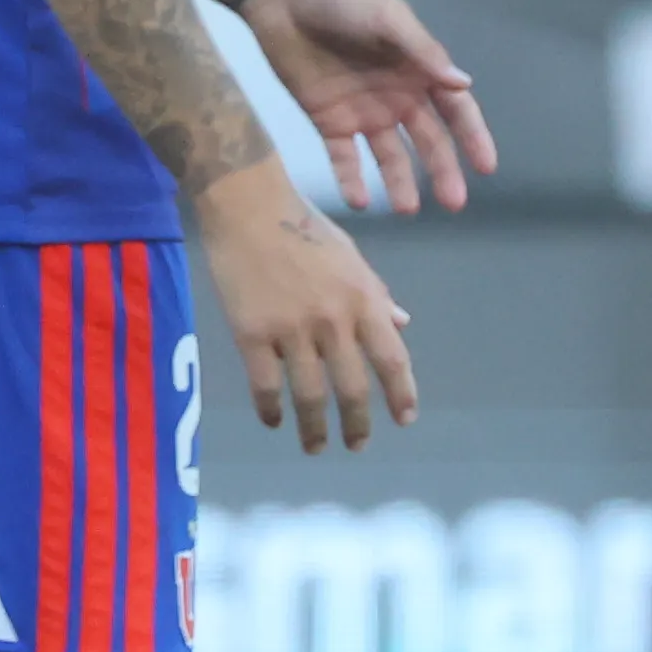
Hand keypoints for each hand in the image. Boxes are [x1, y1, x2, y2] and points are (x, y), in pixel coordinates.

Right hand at [190, 164, 414, 451]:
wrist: (247, 203)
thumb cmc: (301, 224)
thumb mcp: (351, 256)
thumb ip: (376, 295)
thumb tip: (402, 324)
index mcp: (362, 299)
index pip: (392, 359)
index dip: (401, 394)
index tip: (404, 419)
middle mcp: (333, 319)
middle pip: (353, 387)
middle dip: (358, 423)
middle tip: (357, 446)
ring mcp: (291, 328)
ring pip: (310, 395)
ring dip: (314, 429)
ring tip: (315, 447)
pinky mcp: (251, 333)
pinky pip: (265, 385)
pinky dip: (271, 409)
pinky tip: (274, 421)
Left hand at [239, 0, 492, 214]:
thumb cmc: (342, 0)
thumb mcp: (388, 19)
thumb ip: (423, 51)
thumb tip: (463, 83)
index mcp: (418, 71)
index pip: (455, 111)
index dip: (472, 138)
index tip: (486, 167)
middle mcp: (397, 97)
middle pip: (428, 142)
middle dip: (443, 171)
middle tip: (454, 203)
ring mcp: (363, 112)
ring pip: (389, 157)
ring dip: (400, 183)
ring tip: (406, 210)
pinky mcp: (328, 121)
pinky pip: (343, 158)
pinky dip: (352, 181)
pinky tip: (361, 201)